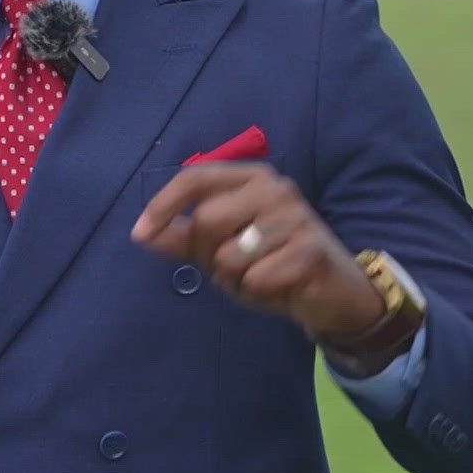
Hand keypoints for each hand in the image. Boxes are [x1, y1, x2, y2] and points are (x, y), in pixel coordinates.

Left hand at [130, 162, 384, 344]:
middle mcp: (274, 187)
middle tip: (233, 266)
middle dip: (209, 254)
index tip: (140, 233)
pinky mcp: (310, 249)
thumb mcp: (221, 249)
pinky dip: (258, 291)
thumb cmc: (271, 263)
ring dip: (234, 278)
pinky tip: (278, 286)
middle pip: (206, 220)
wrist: (332, 293)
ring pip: (229, 254)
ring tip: (258, 276)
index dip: (163, 205)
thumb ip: (183, 238)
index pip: (195, 178)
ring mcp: (296, 216)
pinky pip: (255, 277)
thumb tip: (143, 233)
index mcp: (251, 178)